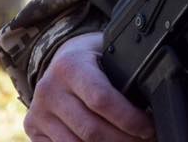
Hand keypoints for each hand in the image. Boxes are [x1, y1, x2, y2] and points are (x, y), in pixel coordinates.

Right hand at [23, 31, 153, 141]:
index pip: (102, 99)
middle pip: (92, 129)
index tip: (148, 128)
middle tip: (146, 139)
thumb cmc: (93, 58)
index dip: (129, 119)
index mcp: (71, 65)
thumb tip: (154, 98)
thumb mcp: (109, 54)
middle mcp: (50, 89)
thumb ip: (126, 73)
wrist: (59, 59)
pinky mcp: (33, 130)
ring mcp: (39, 112)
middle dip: (124, 140)